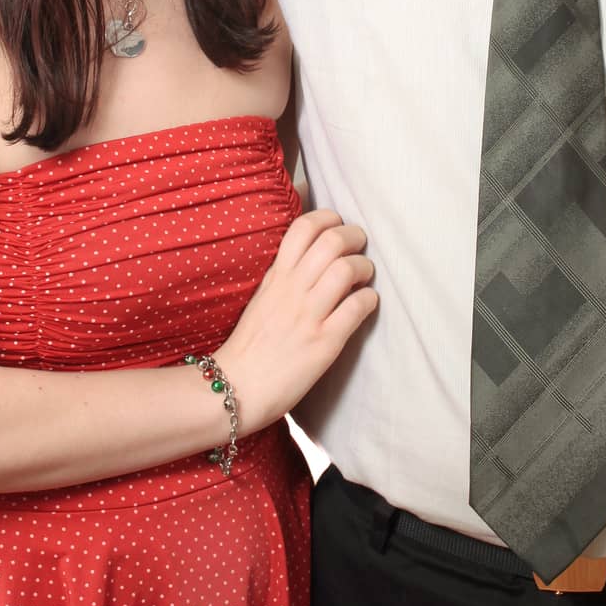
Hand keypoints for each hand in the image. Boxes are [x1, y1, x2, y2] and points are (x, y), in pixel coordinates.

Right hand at [217, 209, 377, 432]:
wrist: (236, 388)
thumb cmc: (250, 346)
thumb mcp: (262, 298)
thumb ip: (284, 275)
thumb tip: (311, 255)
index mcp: (276, 277)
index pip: (303, 228)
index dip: (327, 218)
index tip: (338, 224)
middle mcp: (292, 290)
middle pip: (331, 241)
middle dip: (354, 236)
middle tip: (360, 245)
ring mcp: (308, 316)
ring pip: (346, 270)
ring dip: (364, 267)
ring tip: (364, 275)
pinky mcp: (324, 343)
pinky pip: (356, 308)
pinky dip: (368, 299)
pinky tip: (366, 304)